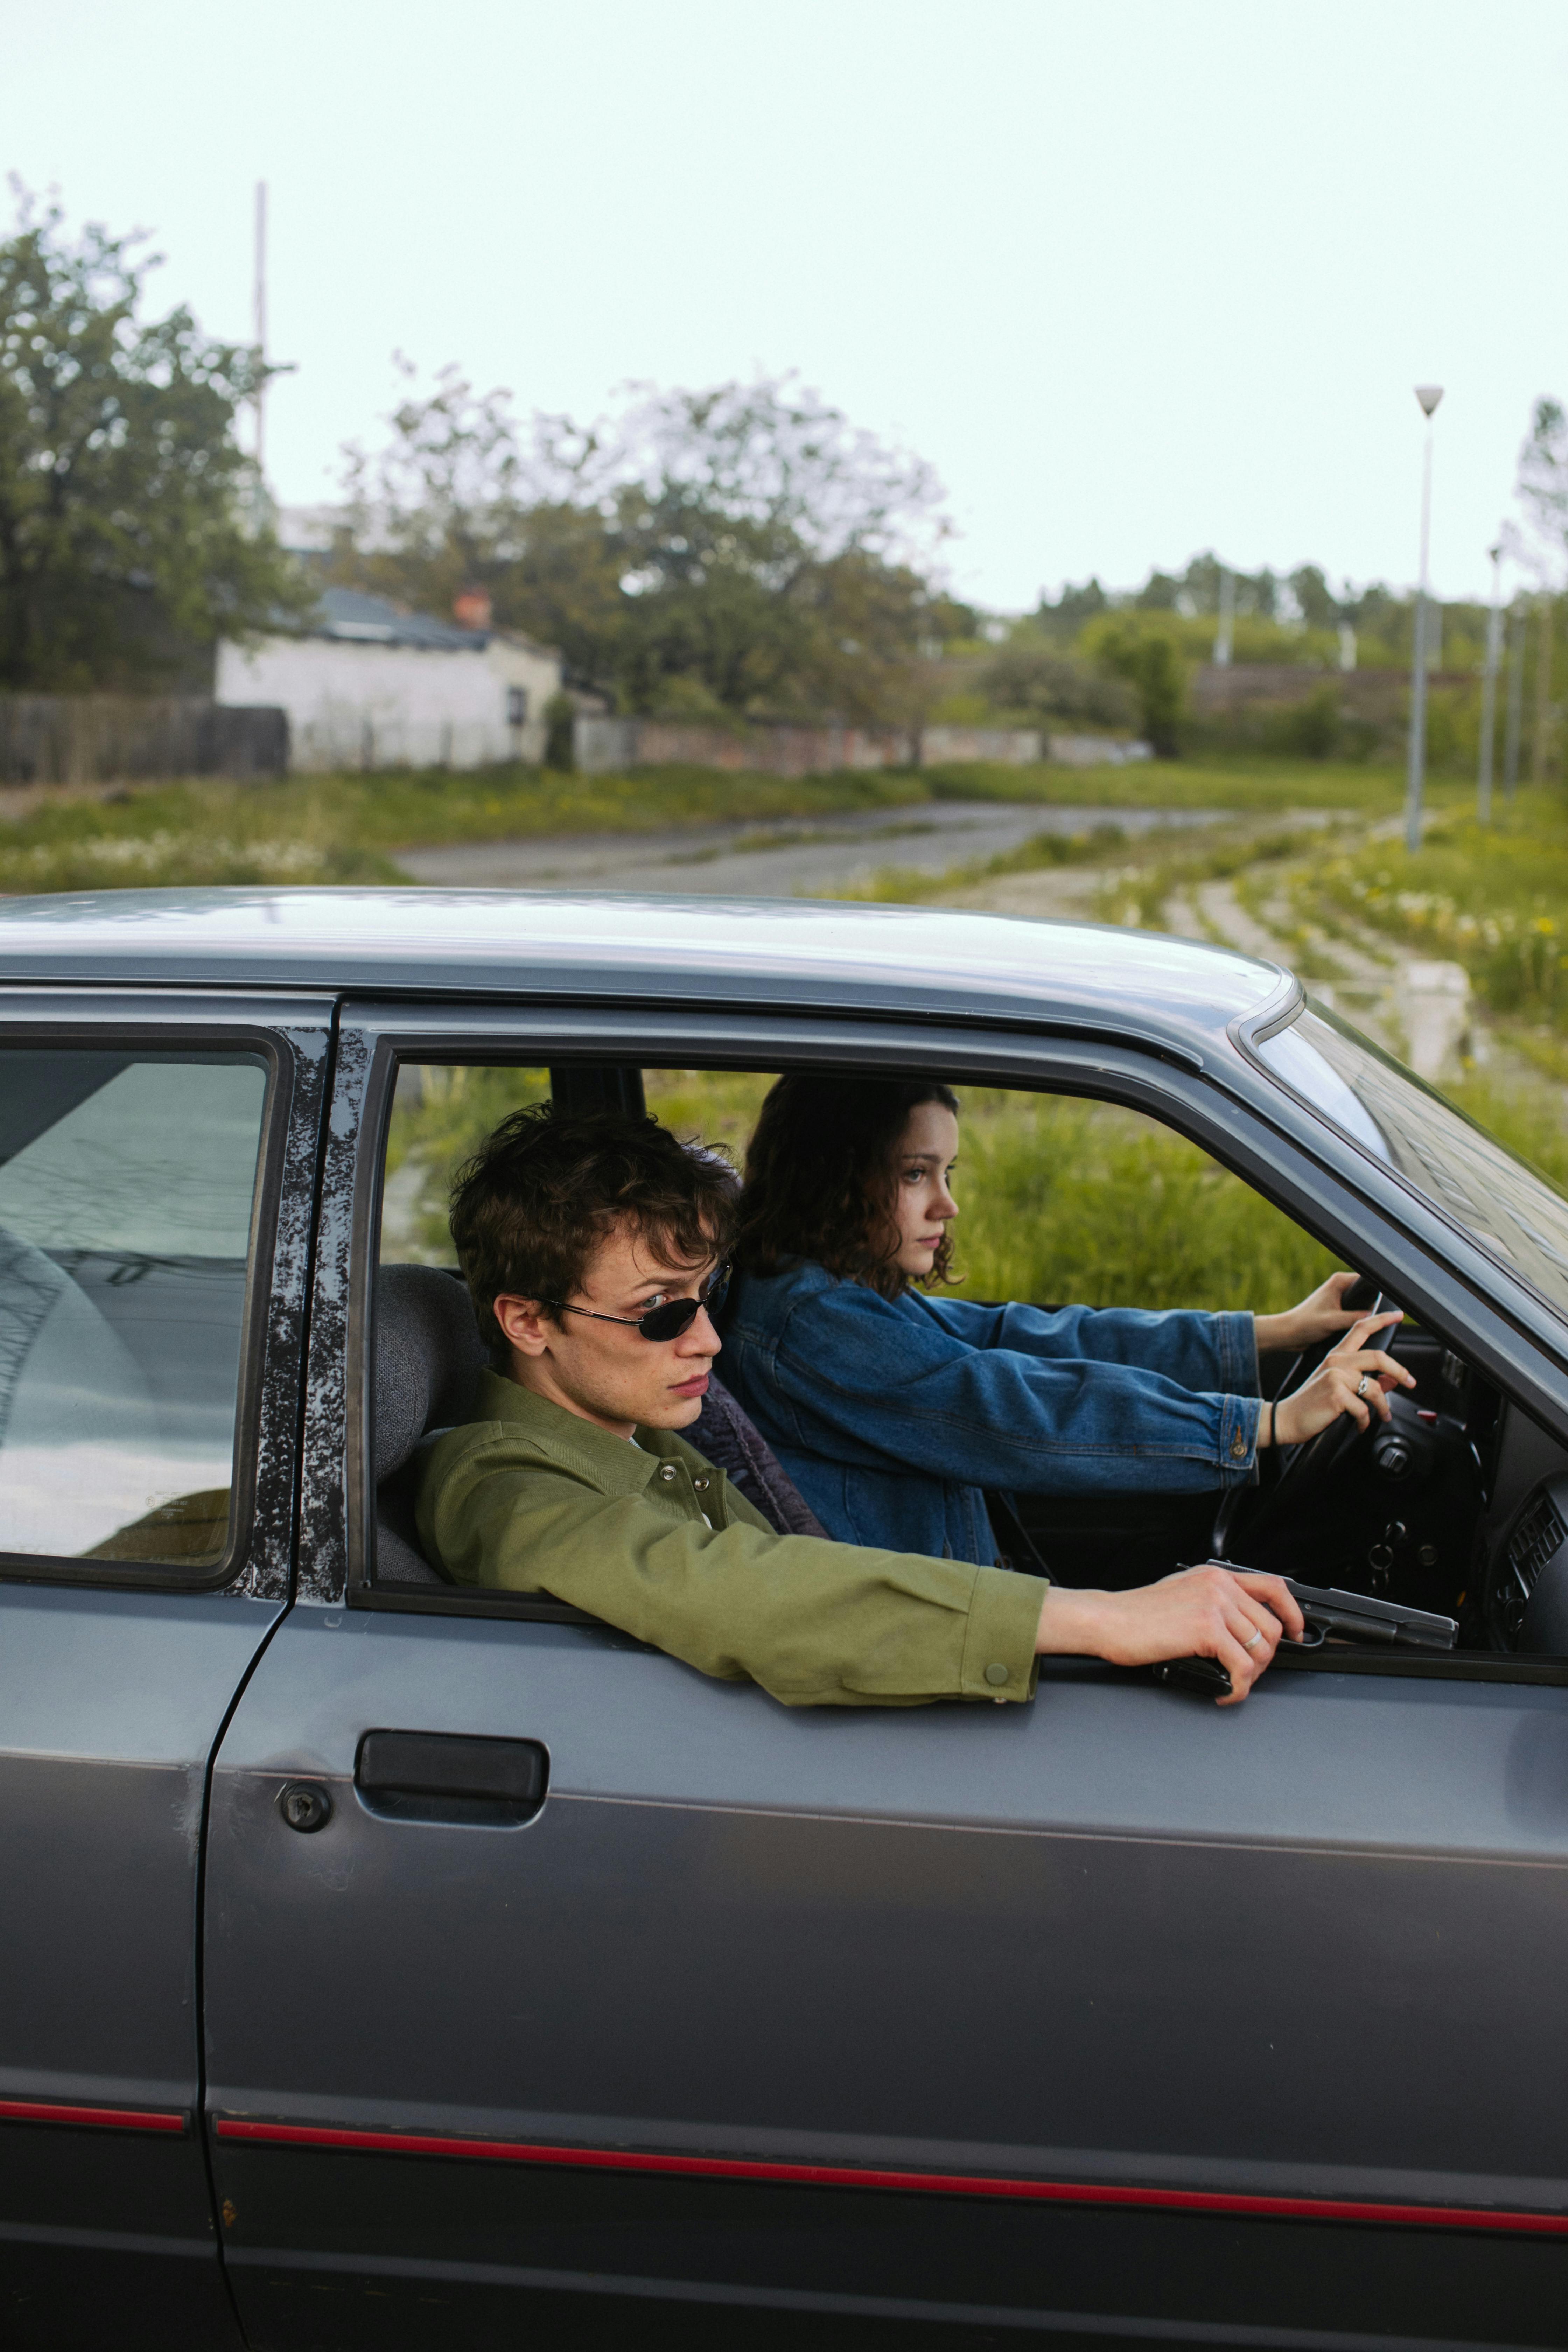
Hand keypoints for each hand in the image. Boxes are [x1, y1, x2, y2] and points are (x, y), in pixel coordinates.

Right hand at [1035, 1564, 1305, 1705]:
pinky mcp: (1206, 1629)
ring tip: (1233, 1683)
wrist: (1109, 1620)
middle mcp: (1219, 1585)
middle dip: (1265, 1658)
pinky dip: (1239, 1687)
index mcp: (1215, 1575)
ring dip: (1252, 1675)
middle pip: (1270, 1626)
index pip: (1273, 1587)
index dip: (1293, 1613)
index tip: (1295, 1633)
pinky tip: (1225, 1691)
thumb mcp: (1182, 1593)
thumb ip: (1213, 1601)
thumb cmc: (1137, 1613)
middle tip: (1247, 1673)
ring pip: (1260, 1648)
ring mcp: (1214, 1605)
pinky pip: (1242, 1667)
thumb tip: (1240, 1627)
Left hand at [1254, 1271, 1376, 1355]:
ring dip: (1367, 1313)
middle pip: (1369, 1293)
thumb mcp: (1333, 1321)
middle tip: (1383, 1317)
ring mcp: (1340, 1298)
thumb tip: (1376, 1317)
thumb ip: (1356, 1318)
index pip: (1368, 1280)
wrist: (1288, 1334)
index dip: (1380, 1292)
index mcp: (1339, 1281)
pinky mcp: (1339, 1309)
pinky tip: (1363, 1327)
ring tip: (1371, 1323)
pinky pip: (1357, 1312)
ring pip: (1363, 1304)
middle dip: (1375, 1304)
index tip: (1389, 1304)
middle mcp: (1340, 1286)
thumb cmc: (1304, 1324)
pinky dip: (1360, 1319)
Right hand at [1269, 1311, 1414, 1446]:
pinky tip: (1360, 1425)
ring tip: (1383, 1416)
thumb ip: (1364, 1380)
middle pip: (1378, 1356)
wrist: (1287, 1418)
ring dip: (1383, 1407)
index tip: (1398, 1315)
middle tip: (1410, 1382)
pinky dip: (1366, 1422)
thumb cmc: (1311, 1403)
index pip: (1360, 1329)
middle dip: (1400, 1371)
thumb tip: (1391, 1381)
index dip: (1381, 1319)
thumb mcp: (1337, 1386)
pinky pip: (1364, 1409)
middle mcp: (1337, 1361)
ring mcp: (1336, 1377)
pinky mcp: (1336, 1395)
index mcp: (1336, 1355)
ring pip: (1375, 1389)